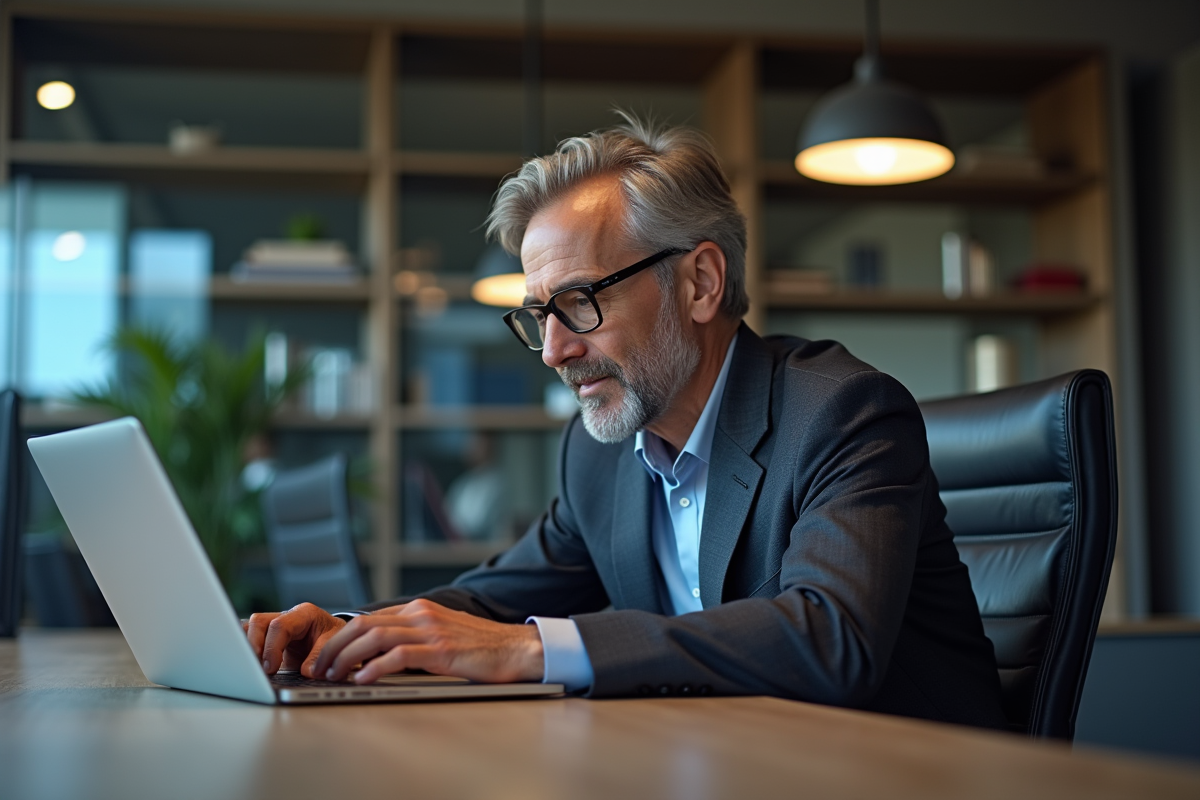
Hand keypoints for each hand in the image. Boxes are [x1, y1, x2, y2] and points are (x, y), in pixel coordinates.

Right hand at [243, 603, 346, 677]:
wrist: (338, 639)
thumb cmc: (336, 638)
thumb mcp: (336, 644)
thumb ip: (320, 655)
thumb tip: (306, 671)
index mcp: (304, 614)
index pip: (280, 625)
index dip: (272, 647)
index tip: (270, 667)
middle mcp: (287, 616)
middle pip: (259, 622)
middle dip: (254, 646)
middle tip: (257, 668)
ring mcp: (275, 625)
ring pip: (249, 628)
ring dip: (247, 648)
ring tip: (251, 668)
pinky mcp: (268, 638)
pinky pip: (249, 638)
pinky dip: (246, 650)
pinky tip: (248, 665)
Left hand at [312, 598, 543, 684]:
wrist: (517, 648)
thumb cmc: (482, 647)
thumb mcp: (442, 633)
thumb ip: (414, 637)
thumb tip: (379, 654)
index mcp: (419, 609)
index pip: (368, 618)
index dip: (341, 638)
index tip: (327, 657)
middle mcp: (421, 614)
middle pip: (364, 624)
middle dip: (335, 646)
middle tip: (321, 668)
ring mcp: (431, 630)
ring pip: (375, 637)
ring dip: (347, 657)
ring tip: (335, 675)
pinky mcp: (441, 650)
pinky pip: (398, 656)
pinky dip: (374, 668)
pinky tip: (364, 679)